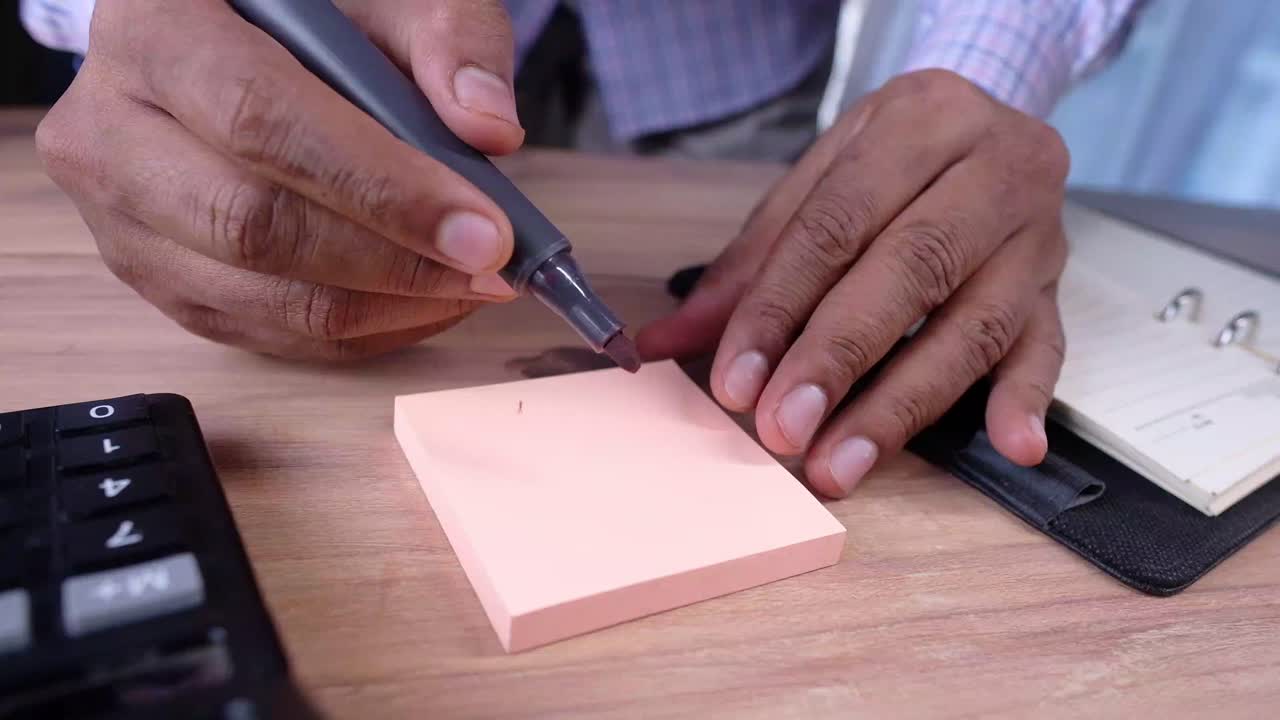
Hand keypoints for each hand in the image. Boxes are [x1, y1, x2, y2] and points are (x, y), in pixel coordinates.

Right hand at [37, 0, 522, 359]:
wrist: (233, 43)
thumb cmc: (313, 16)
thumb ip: (447, 39)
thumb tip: (488, 126)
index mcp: (153, 26)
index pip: (262, 119)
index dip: (380, 187)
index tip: (481, 230)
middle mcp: (109, 129)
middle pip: (252, 224)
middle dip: (392, 261)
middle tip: (490, 268)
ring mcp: (119, 218)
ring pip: (259, 297)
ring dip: (384, 307)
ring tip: (470, 286)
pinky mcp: (155, 280)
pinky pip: (261, 334)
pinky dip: (357, 332)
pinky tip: (421, 302)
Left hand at [639, 70, 1069, 497]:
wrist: (995, 118)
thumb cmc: (894, 158)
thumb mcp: (818, 180)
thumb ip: (749, 263)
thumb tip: (667, 342)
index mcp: (921, 120)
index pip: (837, 224)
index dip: (780, 307)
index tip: (735, 379)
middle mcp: (994, 168)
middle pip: (911, 270)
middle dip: (837, 358)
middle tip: (783, 428)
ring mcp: (1036, 232)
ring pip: (975, 323)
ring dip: (903, 404)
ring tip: (843, 461)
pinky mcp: (1059, 286)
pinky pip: (1051, 347)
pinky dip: (1030, 398)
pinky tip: (1013, 445)